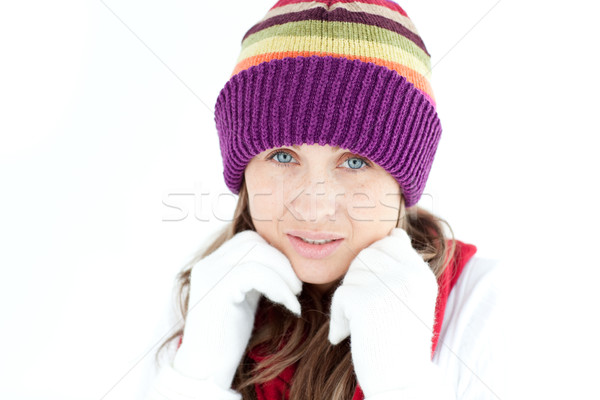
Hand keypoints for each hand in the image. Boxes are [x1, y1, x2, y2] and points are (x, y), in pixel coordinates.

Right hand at [173, 230, 302, 389]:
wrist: (206, 367)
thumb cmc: (227, 335)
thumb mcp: (243, 296)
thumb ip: (255, 275)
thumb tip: (283, 261)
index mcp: (213, 263)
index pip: (249, 240)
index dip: (274, 254)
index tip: (289, 279)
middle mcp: (208, 264)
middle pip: (254, 242)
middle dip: (282, 261)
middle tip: (296, 287)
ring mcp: (211, 274)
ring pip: (258, 253)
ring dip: (284, 273)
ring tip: (295, 296)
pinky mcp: (218, 288)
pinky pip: (258, 274)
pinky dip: (281, 288)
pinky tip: (291, 306)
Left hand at [328, 228, 438, 397]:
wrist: (402, 381)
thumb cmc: (401, 339)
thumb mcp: (412, 296)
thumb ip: (402, 264)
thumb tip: (395, 231)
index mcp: (421, 272)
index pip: (389, 242)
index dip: (375, 265)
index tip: (378, 292)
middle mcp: (409, 275)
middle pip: (365, 256)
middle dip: (358, 282)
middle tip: (368, 311)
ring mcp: (388, 287)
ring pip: (350, 275)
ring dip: (349, 301)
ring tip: (366, 324)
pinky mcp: (366, 302)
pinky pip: (340, 297)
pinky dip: (340, 319)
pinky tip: (351, 335)